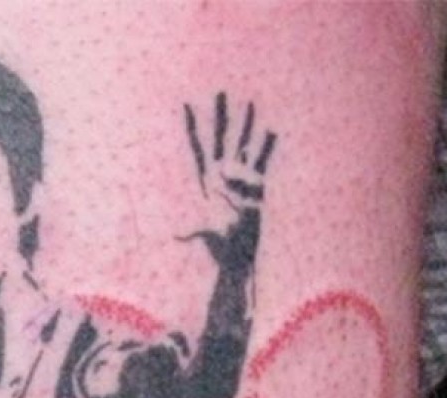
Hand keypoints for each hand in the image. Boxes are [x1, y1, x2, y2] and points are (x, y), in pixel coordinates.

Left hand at [181, 93, 275, 260]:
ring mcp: (240, 178)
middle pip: (221, 138)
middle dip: (220, 115)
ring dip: (246, 125)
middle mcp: (223, 174)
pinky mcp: (256, 186)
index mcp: (207, 180)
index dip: (191, 127)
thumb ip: (192, 230)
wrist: (238, 257)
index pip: (198, 147)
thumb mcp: (205, 233)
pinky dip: (267, 146)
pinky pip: (263, 161)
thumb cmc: (221, 246)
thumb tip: (175, 234)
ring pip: (244, 144)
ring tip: (249, 104)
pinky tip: (271, 131)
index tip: (185, 105)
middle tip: (220, 91)